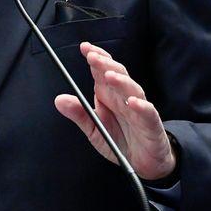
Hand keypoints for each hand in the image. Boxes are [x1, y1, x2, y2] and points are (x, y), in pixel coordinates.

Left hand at [53, 42, 176, 181]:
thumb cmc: (120, 140)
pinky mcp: (151, 124)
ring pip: (132, 90)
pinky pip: (148, 112)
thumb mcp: (94, 129)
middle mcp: (124, 98)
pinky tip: (133, 102)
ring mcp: (139, 109)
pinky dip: (142, 106)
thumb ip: (79, 114)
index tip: (84, 48)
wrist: (143, 162)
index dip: (96, 58)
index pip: (103, 71)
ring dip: (121, 82)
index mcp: (110, 95)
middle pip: (117, 75)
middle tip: (93, 57)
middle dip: (105, 65)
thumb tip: (58, 99)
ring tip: (110, 76)